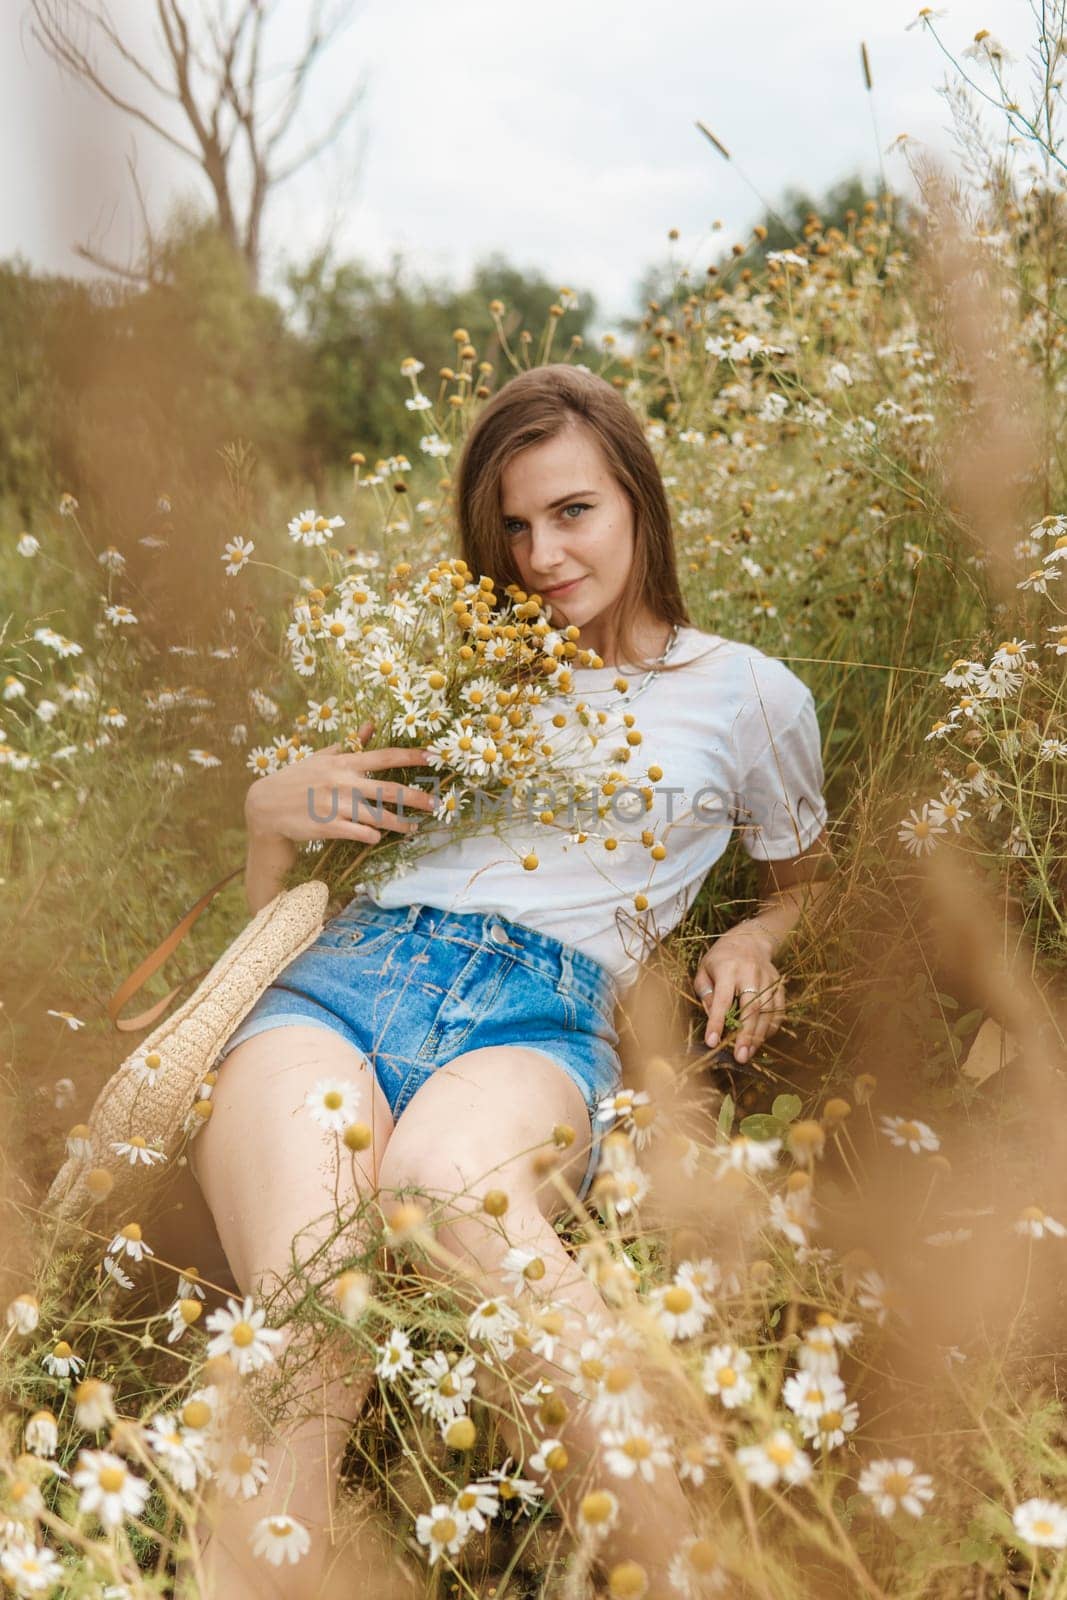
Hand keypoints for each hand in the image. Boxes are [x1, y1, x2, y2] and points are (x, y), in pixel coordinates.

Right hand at [244, 718, 435, 847]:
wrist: (266, 805)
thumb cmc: (297, 779)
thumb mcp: (322, 757)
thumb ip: (349, 744)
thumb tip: (370, 724)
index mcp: (344, 763)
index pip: (384, 756)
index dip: (411, 756)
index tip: (433, 757)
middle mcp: (343, 783)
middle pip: (389, 790)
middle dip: (416, 798)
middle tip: (436, 803)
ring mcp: (336, 806)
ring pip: (378, 817)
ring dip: (399, 824)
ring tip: (412, 828)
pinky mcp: (328, 827)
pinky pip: (359, 833)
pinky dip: (371, 836)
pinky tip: (377, 837)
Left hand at [693, 925, 786, 1063]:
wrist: (749, 939)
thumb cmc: (720, 959)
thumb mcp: (704, 970)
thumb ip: (705, 993)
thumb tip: (711, 1017)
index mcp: (727, 968)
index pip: (722, 999)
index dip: (717, 1022)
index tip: (712, 1042)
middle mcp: (750, 972)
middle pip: (751, 1007)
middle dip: (746, 1035)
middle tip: (740, 1057)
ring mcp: (768, 978)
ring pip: (768, 1011)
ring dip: (759, 1035)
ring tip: (749, 1053)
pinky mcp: (779, 984)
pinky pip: (779, 1009)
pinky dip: (771, 1027)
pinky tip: (762, 1039)